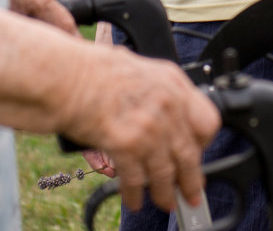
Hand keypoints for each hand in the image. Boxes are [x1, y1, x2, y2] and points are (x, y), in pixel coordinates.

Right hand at [65, 47, 219, 212]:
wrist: (65, 77)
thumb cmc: (92, 71)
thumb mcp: (139, 70)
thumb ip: (160, 93)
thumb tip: (168, 118)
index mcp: (173, 83)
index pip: (207, 121)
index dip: (203, 143)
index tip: (198, 153)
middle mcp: (167, 105)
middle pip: (190, 154)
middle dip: (192, 180)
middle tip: (193, 193)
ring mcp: (149, 127)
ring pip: (166, 173)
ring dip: (165, 193)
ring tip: (166, 202)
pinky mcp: (128, 146)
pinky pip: (136, 180)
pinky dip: (135, 194)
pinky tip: (134, 200)